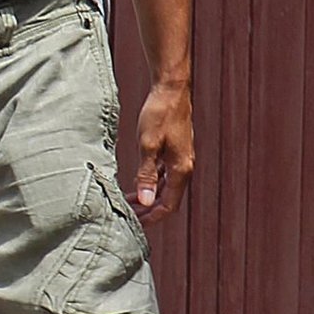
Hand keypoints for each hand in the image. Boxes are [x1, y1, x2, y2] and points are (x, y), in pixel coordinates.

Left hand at [132, 81, 192, 224]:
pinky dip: (152, 182)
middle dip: (149, 210)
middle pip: (169, 199)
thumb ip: (146, 175)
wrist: (171, 89)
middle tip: (129, 216)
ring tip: (131, 202)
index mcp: (181, 169)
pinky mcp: (175, 150)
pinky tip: (139, 183)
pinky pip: (165, 174)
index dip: (152, 218)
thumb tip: (147, 201)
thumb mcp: (148, 145)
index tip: (135, 223)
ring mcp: (180, 158)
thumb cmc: (159, 114)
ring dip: (150, 197)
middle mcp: (184, 166)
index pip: (169, 205)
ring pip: (167, 187)